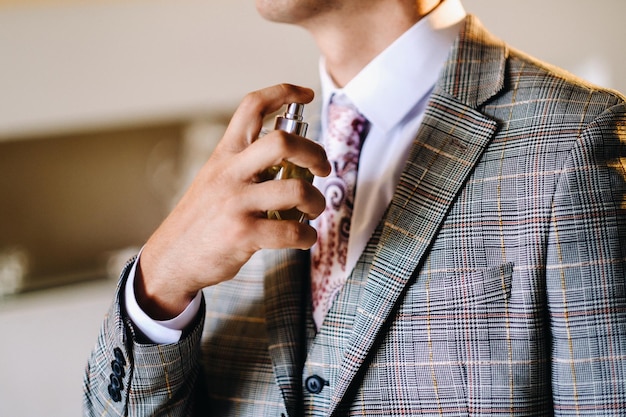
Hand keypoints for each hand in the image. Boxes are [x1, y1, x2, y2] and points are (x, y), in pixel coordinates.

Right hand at [135, 84, 329, 318]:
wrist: (172, 257)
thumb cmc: (201, 219)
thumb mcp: (214, 179)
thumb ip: (245, 164)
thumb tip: (289, 157)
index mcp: (225, 155)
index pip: (252, 106)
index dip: (283, 92)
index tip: (307, 94)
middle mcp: (230, 173)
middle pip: (283, 142)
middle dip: (315, 153)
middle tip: (322, 168)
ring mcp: (237, 204)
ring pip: (296, 190)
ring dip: (317, 201)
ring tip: (314, 210)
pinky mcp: (243, 234)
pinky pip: (292, 231)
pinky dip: (308, 236)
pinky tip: (304, 237)